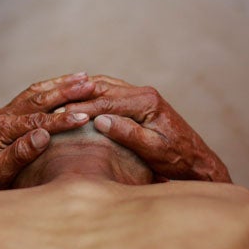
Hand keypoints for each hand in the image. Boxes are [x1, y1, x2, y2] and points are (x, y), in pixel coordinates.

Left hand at [0, 73, 94, 195]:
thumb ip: (20, 153)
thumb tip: (43, 135)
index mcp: (1, 128)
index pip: (38, 120)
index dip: (63, 119)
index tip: (85, 116)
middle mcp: (3, 116)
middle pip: (39, 99)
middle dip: (66, 90)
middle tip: (90, 83)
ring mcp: (4, 114)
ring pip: (36, 93)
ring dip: (60, 84)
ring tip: (83, 77)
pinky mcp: (7, 117)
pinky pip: (31, 97)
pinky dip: (50, 89)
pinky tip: (62, 86)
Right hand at [63, 75, 231, 182]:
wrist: (196, 161)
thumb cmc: (176, 158)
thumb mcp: (152, 149)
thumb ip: (127, 133)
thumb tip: (100, 120)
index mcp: (147, 101)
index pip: (106, 101)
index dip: (81, 107)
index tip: (59, 114)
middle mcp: (144, 93)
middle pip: (103, 87)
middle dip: (77, 94)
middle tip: (52, 102)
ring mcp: (142, 95)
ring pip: (105, 86)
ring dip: (83, 92)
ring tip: (59, 99)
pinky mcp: (139, 102)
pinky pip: (111, 92)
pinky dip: (92, 95)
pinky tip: (78, 103)